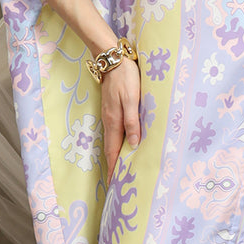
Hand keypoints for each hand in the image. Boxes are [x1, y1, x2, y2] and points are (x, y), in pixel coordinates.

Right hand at [101, 59, 140, 178]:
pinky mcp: (112, 109)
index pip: (113, 151)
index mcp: (114, 121)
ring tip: (120, 169)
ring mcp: (109, 115)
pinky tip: (122, 145)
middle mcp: (110, 121)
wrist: (113, 60)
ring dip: (115, 156)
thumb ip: (132, 121)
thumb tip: (134, 143)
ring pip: (113, 140)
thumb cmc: (125, 78)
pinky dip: (117, 143)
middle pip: (111, 148)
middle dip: (113, 166)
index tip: (114, 183)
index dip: (114, 167)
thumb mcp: (131, 99)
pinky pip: (114, 132)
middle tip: (116, 183)